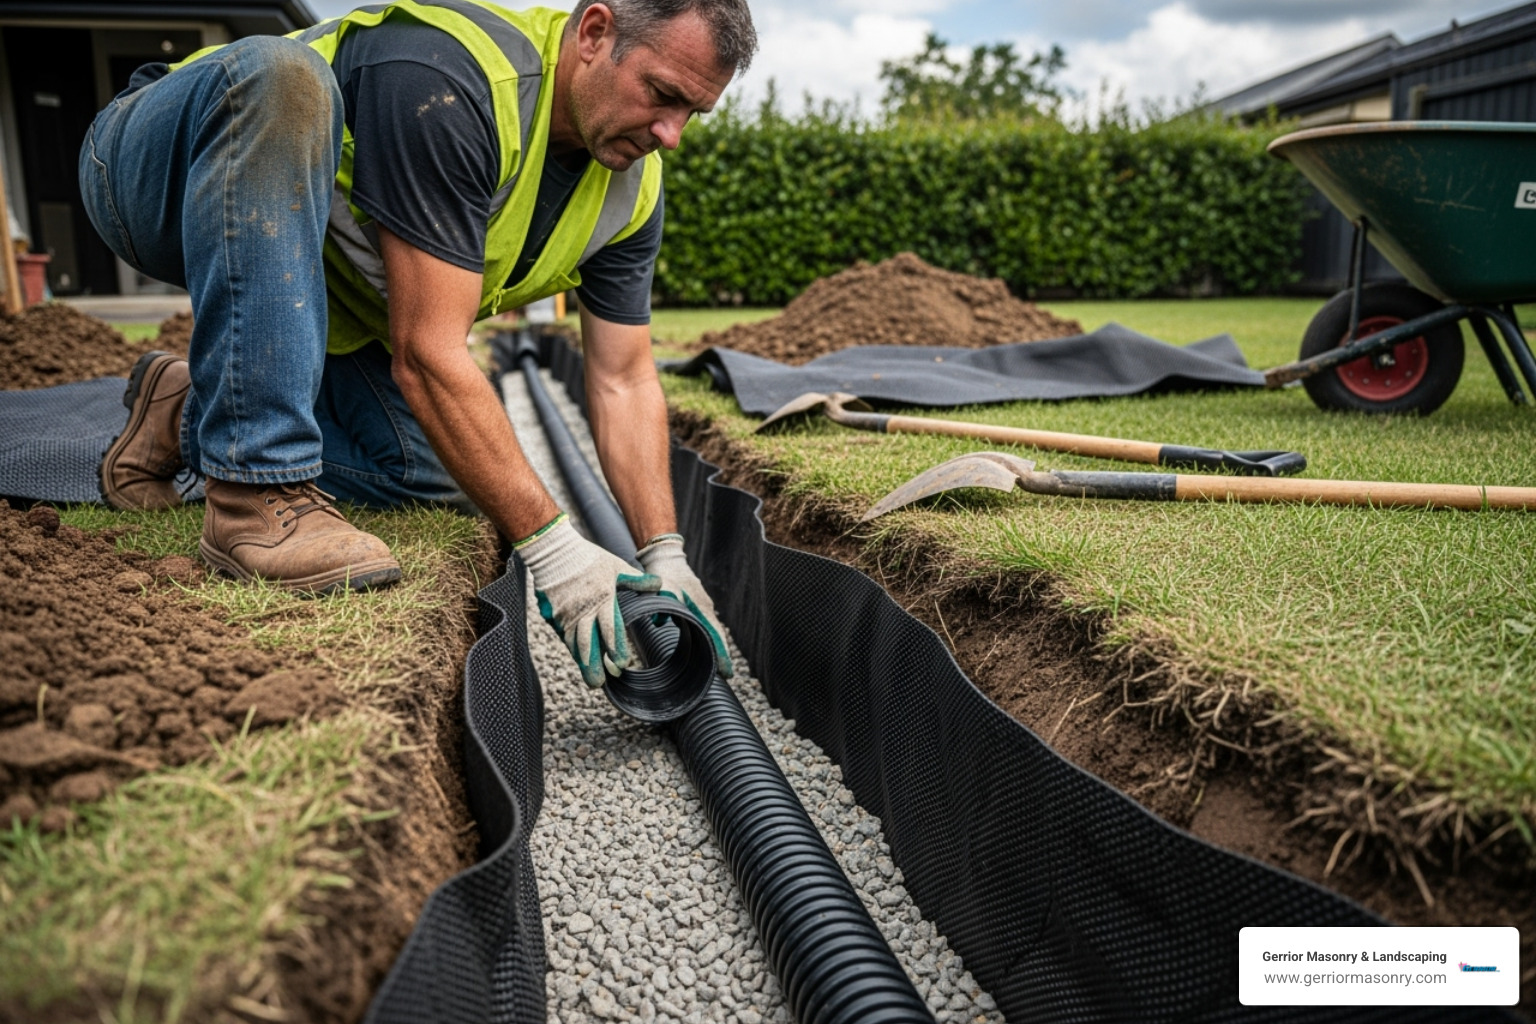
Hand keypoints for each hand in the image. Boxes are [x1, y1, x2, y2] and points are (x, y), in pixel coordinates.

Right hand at [516, 514, 660, 686]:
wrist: (554, 552)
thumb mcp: (616, 566)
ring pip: (575, 644)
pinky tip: (579, 660)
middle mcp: (584, 610)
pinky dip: (572, 650)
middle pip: (590, 643)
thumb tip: (659, 583)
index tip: (622, 663)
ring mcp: (566, 615)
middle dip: (595, 665)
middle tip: (601, 684)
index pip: (611, 628)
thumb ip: (636, 580)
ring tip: (592, 681)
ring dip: (583, 664)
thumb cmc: (589, 559)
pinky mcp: (554, 616)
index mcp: (603, 599)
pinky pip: (563, 637)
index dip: (616, 647)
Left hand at [636, 533, 732, 678]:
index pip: (715, 634)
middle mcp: (706, 607)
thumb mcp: (662, 589)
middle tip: (725, 674)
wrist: (666, 557)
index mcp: (701, 606)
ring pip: (712, 630)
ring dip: (715, 646)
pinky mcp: (696, 605)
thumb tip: (658, 622)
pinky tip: (703, 647)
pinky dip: (707, 637)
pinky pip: (705, 624)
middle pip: (717, 634)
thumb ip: (660, 605)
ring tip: (717, 666)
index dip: (721, 654)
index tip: (727, 672)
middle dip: (721, 654)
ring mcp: (702, 606)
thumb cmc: (665, 575)